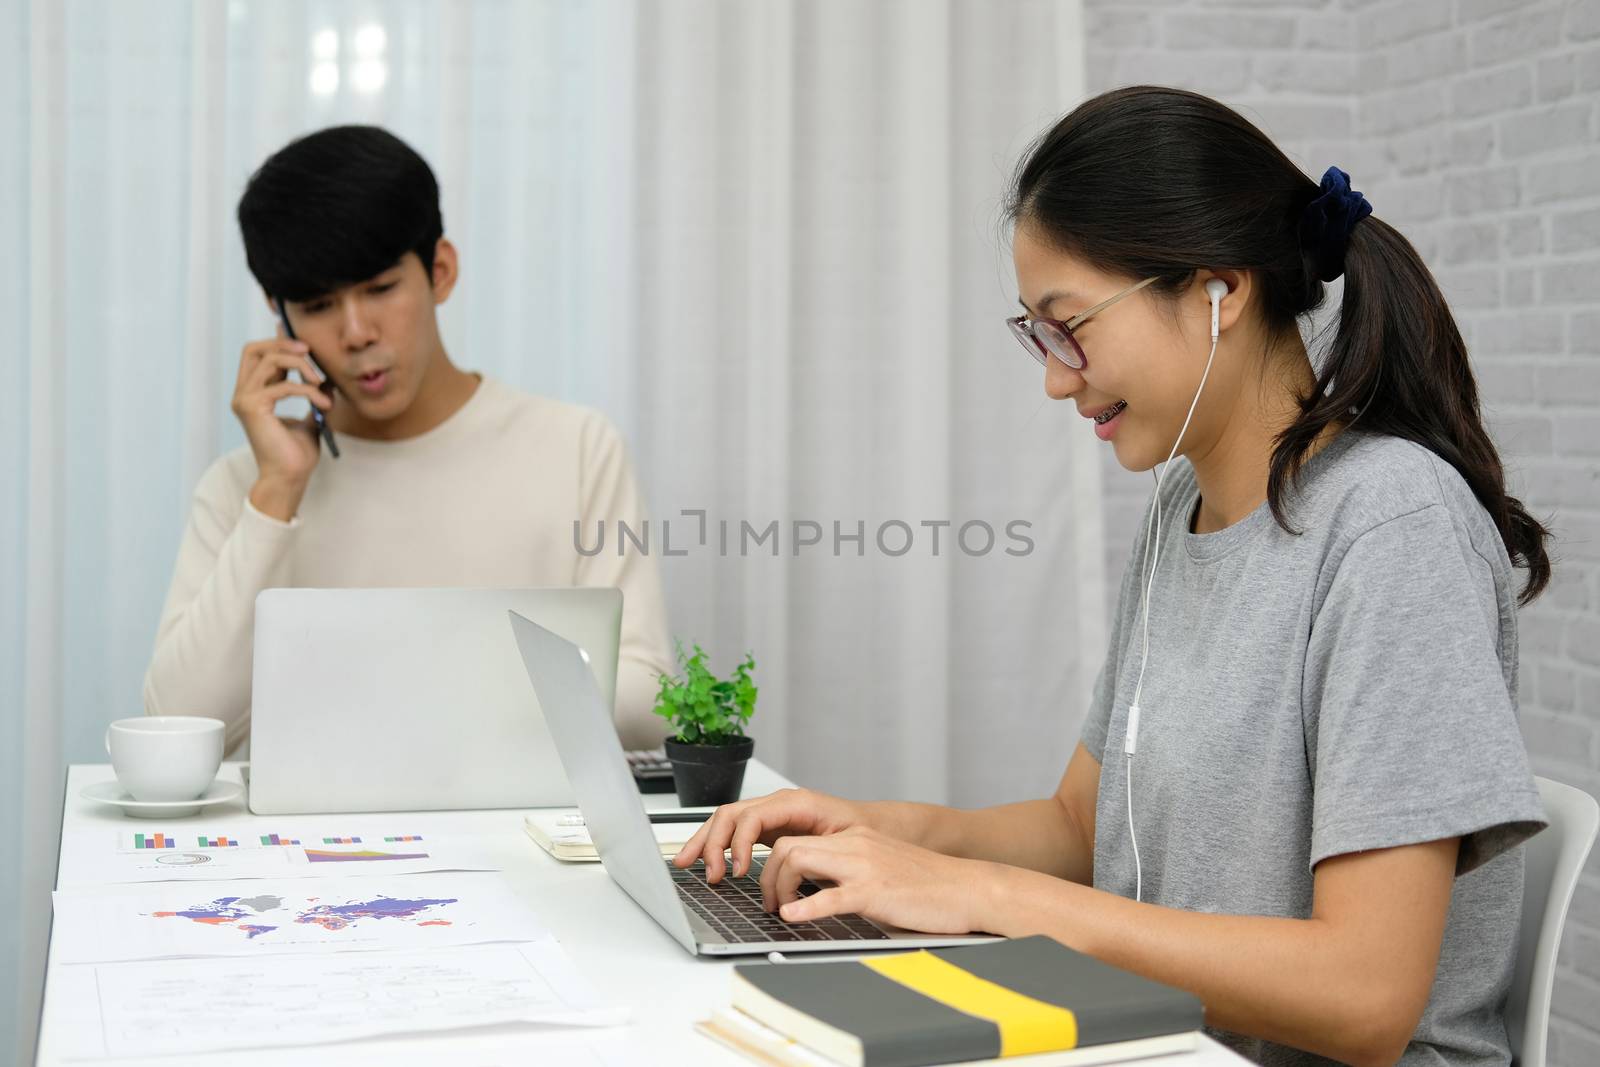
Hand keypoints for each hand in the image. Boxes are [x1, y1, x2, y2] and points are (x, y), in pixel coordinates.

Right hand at [231, 331, 332, 519]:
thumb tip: (328, 378)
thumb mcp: (311, 417)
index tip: (306, 348)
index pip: (256, 354)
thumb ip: (314, 395)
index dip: (278, 343)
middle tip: (309, 352)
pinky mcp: (252, 408)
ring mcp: (244, 400)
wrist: (290, 478)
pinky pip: (285, 386)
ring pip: (269, 361)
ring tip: (321, 384)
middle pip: (253, 349)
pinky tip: (324, 405)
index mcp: (253, 393)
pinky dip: (308, 390)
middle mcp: (243, 393)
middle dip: (283, 344)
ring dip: (301, 367)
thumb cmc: (296, 454)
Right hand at [672, 788, 867, 882]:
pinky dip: (718, 845)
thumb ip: (819, 858)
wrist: (879, 826)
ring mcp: (773, 814)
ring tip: (689, 865)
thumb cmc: (866, 832)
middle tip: (709, 874)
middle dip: (710, 841)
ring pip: (727, 820)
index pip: (751, 816)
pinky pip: (736, 831)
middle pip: (730, 814)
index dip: (737, 843)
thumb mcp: (848, 844)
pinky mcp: (771, 828)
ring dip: (706, 842)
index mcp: (796, 803)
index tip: (737, 872)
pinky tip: (708, 862)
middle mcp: (780, 804)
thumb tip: (791, 880)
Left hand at [761, 826, 993, 934]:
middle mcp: (855, 845)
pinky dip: (806, 907)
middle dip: (768, 877)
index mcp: (855, 839)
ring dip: (778, 888)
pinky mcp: (875, 891)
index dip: (773, 865)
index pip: (796, 838)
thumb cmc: (928, 886)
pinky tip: (795, 917)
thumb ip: (850, 874)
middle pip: (788, 846)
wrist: (968, 888)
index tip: (771, 888)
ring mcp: (864, 866)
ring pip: (799, 860)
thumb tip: (815, 895)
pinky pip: (831, 896)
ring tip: (781, 911)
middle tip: (770, 904)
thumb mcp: (881, 868)